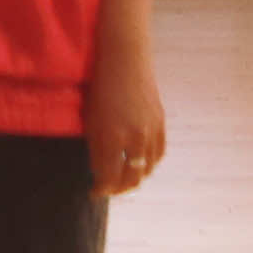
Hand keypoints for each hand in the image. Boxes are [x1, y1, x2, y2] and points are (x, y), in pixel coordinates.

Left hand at [87, 24, 168, 197]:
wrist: (125, 60)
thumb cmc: (101, 86)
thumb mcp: (91, 119)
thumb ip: (96, 148)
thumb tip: (100, 172)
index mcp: (111, 137)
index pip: (108, 177)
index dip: (101, 189)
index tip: (94, 192)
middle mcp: (133, 138)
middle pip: (130, 179)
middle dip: (118, 189)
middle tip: (108, 189)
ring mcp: (150, 131)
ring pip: (146, 169)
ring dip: (135, 178)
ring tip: (123, 179)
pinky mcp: (161, 124)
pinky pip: (158, 154)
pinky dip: (149, 164)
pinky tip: (140, 164)